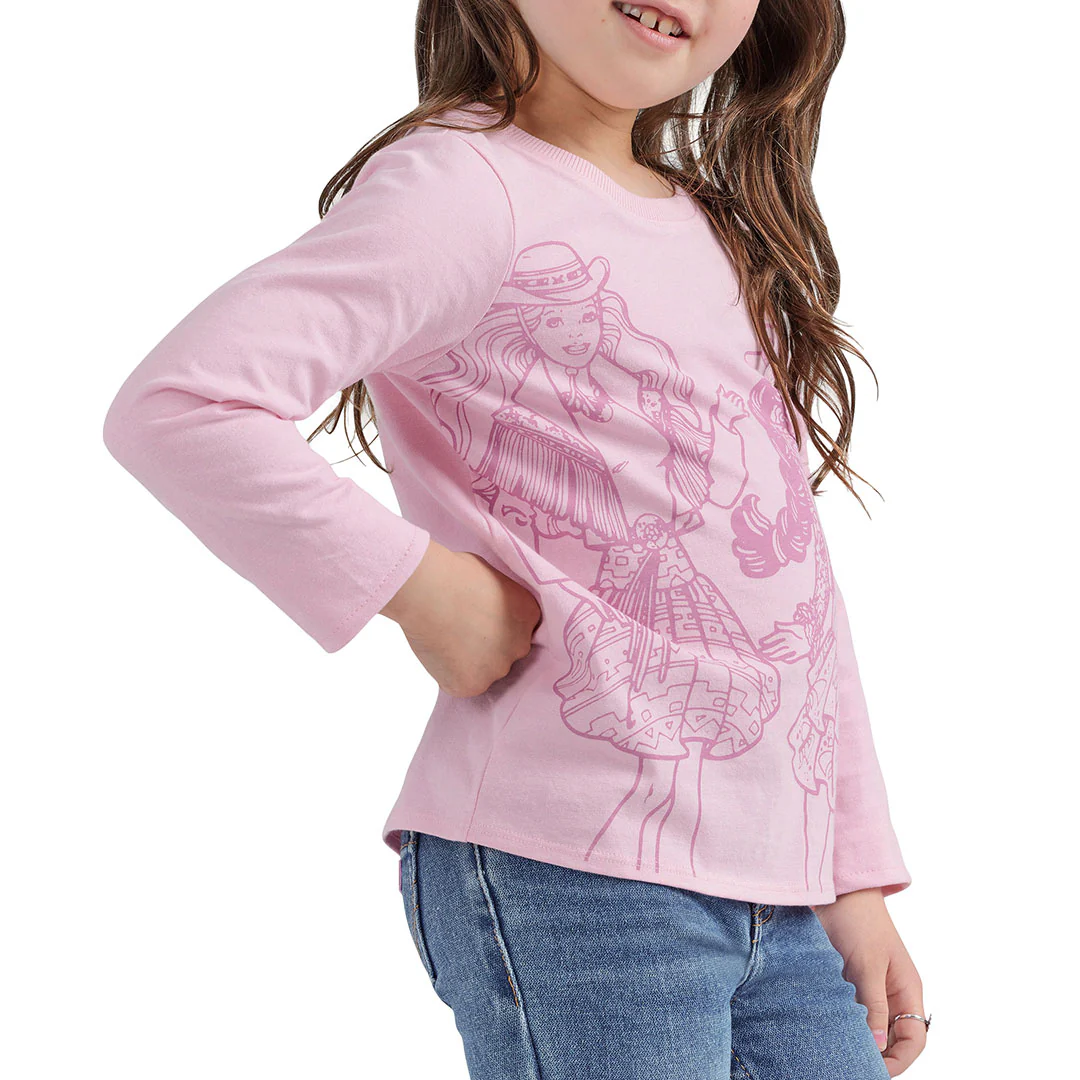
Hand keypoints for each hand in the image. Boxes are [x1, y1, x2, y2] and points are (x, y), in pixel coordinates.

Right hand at [380, 539, 542, 697]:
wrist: (430, 592)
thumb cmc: (454, 574)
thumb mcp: (492, 577)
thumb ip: (499, 600)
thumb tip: (488, 606)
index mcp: (529, 615)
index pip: (518, 630)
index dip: (496, 626)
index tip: (477, 620)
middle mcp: (521, 646)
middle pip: (505, 654)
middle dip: (486, 647)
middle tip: (460, 632)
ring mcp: (497, 669)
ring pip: (484, 672)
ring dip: (468, 663)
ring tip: (446, 641)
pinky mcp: (472, 686)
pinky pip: (461, 684)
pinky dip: (449, 674)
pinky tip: (438, 653)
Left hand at [813, 887, 926, 1076]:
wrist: (836, 890)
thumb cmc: (857, 921)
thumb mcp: (866, 964)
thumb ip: (873, 1005)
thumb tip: (879, 1048)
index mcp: (907, 989)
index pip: (915, 1038)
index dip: (901, 1060)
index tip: (877, 1072)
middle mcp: (893, 993)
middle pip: (894, 1039)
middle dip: (878, 1056)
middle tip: (851, 1066)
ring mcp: (871, 987)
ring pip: (871, 1027)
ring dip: (859, 1039)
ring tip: (839, 1052)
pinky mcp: (850, 981)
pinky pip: (853, 1011)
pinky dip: (845, 1022)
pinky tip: (829, 1029)